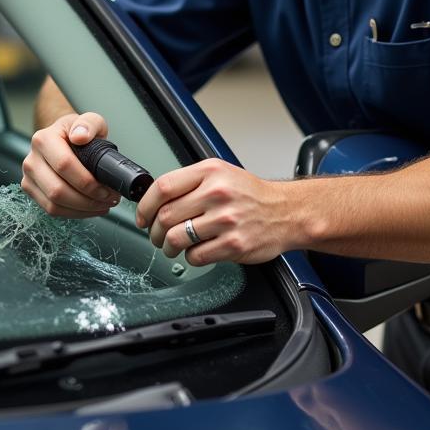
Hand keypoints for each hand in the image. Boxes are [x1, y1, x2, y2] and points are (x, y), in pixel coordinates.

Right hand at [20, 112, 120, 217]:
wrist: (64, 139)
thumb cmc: (78, 132)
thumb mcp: (90, 121)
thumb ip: (88, 124)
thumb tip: (80, 136)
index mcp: (43, 140)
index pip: (64, 165)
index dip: (87, 182)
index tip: (106, 188)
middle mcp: (31, 160)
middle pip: (57, 190)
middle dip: (87, 200)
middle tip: (108, 199)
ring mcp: (29, 178)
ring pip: (54, 204)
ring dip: (83, 209)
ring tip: (103, 204)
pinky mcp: (32, 191)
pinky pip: (52, 210)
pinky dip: (74, 213)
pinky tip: (91, 208)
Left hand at [135, 158, 302, 264]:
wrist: (287, 211)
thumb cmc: (251, 194)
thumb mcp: (221, 173)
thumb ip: (190, 182)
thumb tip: (155, 197)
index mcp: (210, 172)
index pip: (163, 187)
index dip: (145, 205)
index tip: (142, 216)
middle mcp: (217, 193)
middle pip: (166, 215)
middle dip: (154, 231)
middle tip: (156, 235)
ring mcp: (226, 220)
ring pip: (177, 238)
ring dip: (168, 247)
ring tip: (172, 246)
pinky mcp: (234, 244)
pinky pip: (196, 256)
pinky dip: (190, 257)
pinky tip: (196, 251)